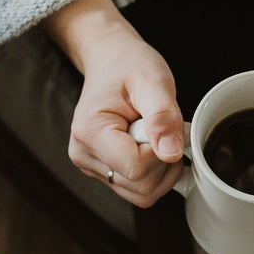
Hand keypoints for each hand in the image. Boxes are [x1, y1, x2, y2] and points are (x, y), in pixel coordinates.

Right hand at [42, 0, 185, 206]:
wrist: (110, 60)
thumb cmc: (128, 65)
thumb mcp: (153, 81)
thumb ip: (163, 117)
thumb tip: (170, 154)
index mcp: (90, 133)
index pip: (137, 169)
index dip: (161, 152)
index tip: (163, 125)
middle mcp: (83, 155)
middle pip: (140, 187)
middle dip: (163, 162)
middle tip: (160, 128)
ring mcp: (90, 166)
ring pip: (140, 194)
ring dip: (160, 169)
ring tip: (153, 134)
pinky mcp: (101, 170)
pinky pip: (136, 189)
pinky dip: (153, 172)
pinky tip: (148, 145)